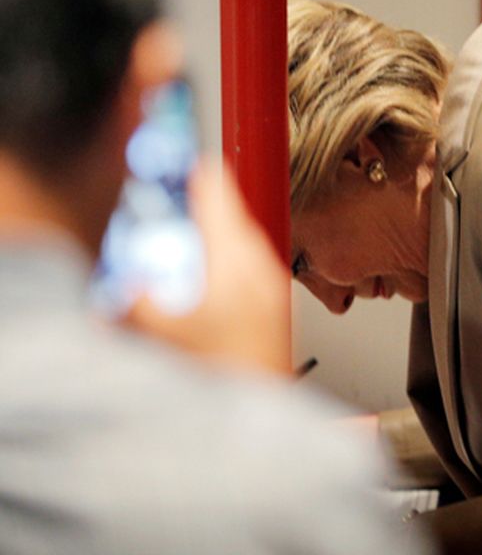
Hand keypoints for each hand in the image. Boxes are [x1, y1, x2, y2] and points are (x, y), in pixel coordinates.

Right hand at [124, 158, 290, 374]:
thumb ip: (137, 305)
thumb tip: (124, 286)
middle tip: (186, 196)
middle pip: (232, 216)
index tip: (189, 159)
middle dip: (207, 204)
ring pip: (244, 241)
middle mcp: (259, 265)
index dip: (200, 175)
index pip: (218, 196)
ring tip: (196, 237)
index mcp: (234, 258)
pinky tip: (214, 280)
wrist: (266, 402)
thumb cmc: (229, 370)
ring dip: (219, 234)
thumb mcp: (166, 334)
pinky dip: (230, 260)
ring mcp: (272, 285)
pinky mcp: (276, 305)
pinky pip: (251, 266)